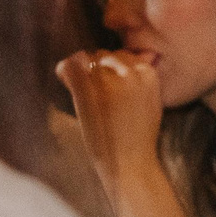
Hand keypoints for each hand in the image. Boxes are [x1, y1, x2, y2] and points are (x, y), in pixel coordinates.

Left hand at [54, 48, 165, 180]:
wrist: (130, 162)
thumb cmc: (139, 136)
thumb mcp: (152, 102)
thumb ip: (146, 79)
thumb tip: (148, 54)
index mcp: (148, 74)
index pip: (125, 55)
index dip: (113, 68)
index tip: (108, 85)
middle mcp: (129, 72)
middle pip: (106, 55)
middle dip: (97, 67)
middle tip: (94, 90)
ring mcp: (107, 80)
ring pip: (89, 58)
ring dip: (82, 70)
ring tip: (83, 91)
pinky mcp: (87, 90)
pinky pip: (70, 66)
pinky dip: (64, 70)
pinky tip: (64, 81)